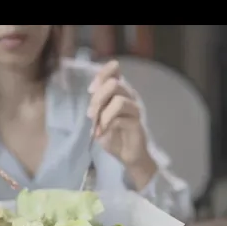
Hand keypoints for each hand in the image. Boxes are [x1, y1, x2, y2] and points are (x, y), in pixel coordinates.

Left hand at [87, 61, 156, 188]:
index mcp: (120, 91)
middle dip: (98, 97)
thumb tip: (92, 94)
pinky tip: (101, 133)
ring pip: (119, 100)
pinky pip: (120, 118)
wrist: (127, 155)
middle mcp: (129, 96)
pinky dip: (107, 125)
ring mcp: (135, 109)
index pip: (115, 70)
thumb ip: (97, 104)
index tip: (91, 89)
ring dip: (103, 112)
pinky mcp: (136, 123)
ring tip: (96, 124)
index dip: (102, 74)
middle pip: (114, 84)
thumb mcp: (99, 118)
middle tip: (90, 113)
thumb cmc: (114, 135)